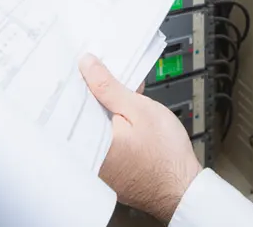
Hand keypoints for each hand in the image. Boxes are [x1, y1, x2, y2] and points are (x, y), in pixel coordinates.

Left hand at [79, 54, 201, 223]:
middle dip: (89, 93)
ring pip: (90, 128)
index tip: (83, 65)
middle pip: (79, 116)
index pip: (69, 104)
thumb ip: (109, 87)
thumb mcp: (139, 109)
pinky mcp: (107, 172)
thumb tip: (88, 65)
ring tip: (116, 92)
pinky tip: (121, 114)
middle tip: (100, 72)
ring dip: (99, 109)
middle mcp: (87, 159)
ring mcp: (97, 168)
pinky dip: (107, 126)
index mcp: (89, 143)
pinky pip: (100, 141)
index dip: (76, 81)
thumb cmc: (166, 154)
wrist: (183, 187)